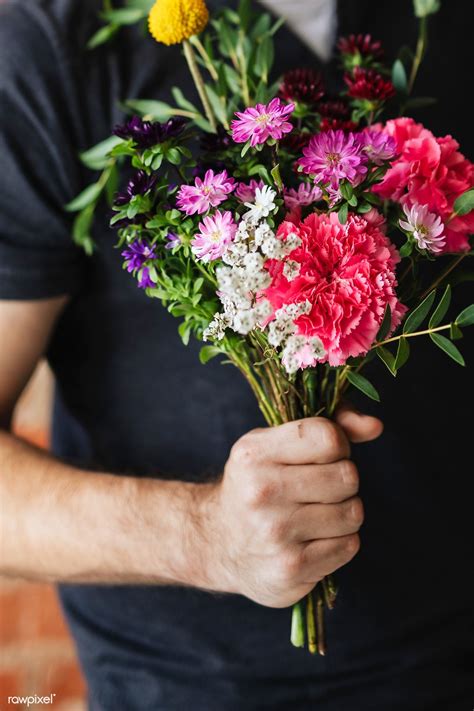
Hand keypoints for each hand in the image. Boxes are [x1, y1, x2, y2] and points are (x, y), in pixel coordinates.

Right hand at [192, 408, 381, 607]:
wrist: (217, 541)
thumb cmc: (259, 482)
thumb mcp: (277, 443)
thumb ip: (330, 425)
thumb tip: (375, 426)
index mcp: (254, 453)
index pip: (328, 438)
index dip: (338, 444)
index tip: (323, 455)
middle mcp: (261, 491)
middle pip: (347, 476)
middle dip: (343, 480)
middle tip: (319, 488)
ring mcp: (275, 533)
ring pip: (353, 512)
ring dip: (344, 513)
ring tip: (316, 514)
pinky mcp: (290, 569)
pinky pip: (349, 546)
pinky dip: (339, 542)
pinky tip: (313, 540)